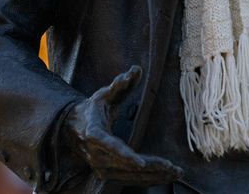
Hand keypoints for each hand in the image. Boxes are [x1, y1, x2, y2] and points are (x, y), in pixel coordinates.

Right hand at [62, 66, 182, 185]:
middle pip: (125, 165)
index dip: (126, 156)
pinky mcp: (106, 173)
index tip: (141, 164)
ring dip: (154, 176)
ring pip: (130, 176)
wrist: (71, 130)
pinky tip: (166, 177)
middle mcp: (96, 155)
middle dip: (151, 168)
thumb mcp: (103, 94)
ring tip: (176, 173)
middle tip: (174, 168)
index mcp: (94, 134)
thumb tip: (135, 70)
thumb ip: (121, 84)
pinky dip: (148, 179)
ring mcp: (100, 167)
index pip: (111, 147)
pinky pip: (129, 179)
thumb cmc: (92, 109)